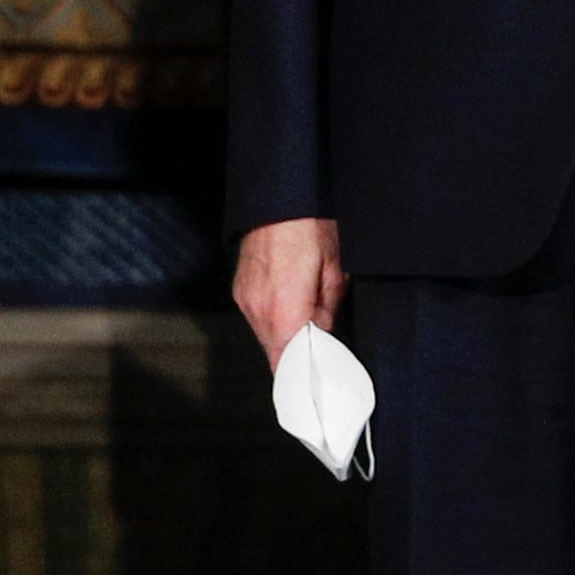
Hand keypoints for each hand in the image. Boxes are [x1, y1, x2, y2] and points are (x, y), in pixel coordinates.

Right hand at [233, 217, 344, 366]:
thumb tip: (325, 328)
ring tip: (306, 315)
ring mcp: (245, 299)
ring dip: (285, 334)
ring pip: (265, 334)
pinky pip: (257, 316)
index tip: (316, 373)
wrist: (279, 201)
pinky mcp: (239, 290)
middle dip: (298, 351)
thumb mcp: (334, 270)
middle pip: (276, 350)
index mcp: (284, 311)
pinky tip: (290, 303)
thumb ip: (329, 308)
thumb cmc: (307, 228)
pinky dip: (273, 318)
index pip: (288, 362)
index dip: (303, 371)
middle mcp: (259, 310)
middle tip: (319, 341)